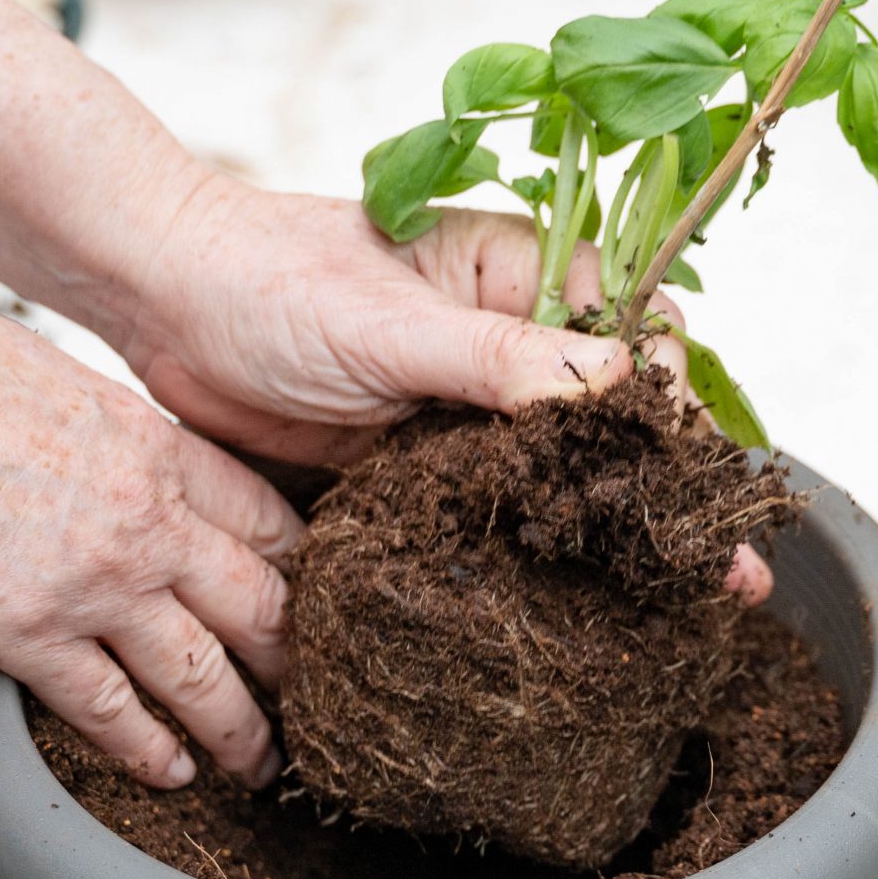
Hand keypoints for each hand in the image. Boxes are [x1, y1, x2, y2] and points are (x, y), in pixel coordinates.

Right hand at [0, 286, 300, 789]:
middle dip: (300, 662)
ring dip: (242, 730)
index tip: (323, 606)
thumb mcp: (52, 380)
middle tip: (322, 700)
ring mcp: (91, 583)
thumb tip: (114, 461)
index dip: (308, 571)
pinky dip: (149, 751)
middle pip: (262, 605)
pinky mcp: (24, 635)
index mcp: (156, 446)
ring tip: (264, 764)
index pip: (271, 519)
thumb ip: (106, 437)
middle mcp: (145, 520)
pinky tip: (173, 774)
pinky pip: (111, 712)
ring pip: (204, 676)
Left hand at [102, 177, 771, 600]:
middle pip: (610, 415)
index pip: (633, 329)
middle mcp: (503, 341)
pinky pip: (486, 510)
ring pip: (555, 471)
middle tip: (721, 570)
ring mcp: (460, 408)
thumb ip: (498, 357)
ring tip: (673, 604)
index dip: (672, 399)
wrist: (156, 306)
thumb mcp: (390, 322)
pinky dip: (523, 551)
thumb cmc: (267, 277)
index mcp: (517, 273)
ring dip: (606, 530)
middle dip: (664, 488)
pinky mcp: (415, 464)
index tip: (688, 470)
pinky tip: (567, 605)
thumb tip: (619, 380)